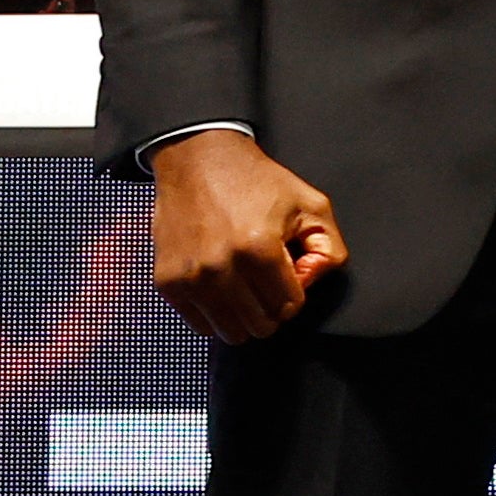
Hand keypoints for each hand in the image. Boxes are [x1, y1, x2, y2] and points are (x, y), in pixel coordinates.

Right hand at [149, 130, 347, 340]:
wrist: (197, 162)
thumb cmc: (258, 183)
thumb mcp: (312, 205)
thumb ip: (329, 251)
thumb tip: (310, 284)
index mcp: (260, 249)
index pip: (290, 306)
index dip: (296, 293)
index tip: (288, 274)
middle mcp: (220, 268)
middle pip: (260, 325)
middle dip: (272, 309)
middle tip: (267, 282)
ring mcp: (189, 277)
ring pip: (230, 332)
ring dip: (244, 316)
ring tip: (245, 286)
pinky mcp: (166, 282)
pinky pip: (199, 324)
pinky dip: (215, 313)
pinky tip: (222, 287)